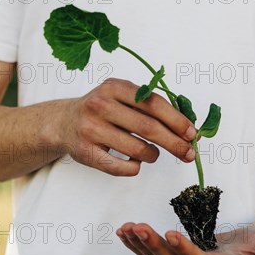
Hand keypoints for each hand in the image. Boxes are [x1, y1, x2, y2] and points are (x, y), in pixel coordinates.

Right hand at [58, 78, 196, 175]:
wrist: (62, 122)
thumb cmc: (100, 109)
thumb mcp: (119, 95)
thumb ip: (147, 105)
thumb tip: (185, 127)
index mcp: (114, 87)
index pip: (153, 103)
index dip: (176, 120)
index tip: (191, 133)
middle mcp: (100, 106)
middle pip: (148, 128)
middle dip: (174, 143)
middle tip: (189, 153)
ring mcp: (91, 129)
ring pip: (137, 149)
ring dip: (153, 155)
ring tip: (153, 154)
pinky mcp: (85, 152)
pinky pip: (120, 167)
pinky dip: (135, 167)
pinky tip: (136, 162)